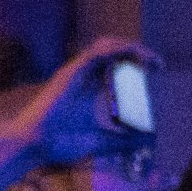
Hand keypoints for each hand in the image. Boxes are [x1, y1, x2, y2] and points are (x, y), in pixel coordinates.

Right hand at [19, 35, 157, 151]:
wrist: (35, 145)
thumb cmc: (60, 143)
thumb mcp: (100, 140)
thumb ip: (122, 139)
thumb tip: (145, 139)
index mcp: (90, 88)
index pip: (116, 65)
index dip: (138, 62)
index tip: (157, 70)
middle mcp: (83, 75)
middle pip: (113, 51)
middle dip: (137, 52)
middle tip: (156, 64)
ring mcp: (75, 71)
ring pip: (105, 46)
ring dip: (129, 48)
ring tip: (147, 57)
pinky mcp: (70, 73)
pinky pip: (95, 52)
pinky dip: (115, 50)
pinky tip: (130, 54)